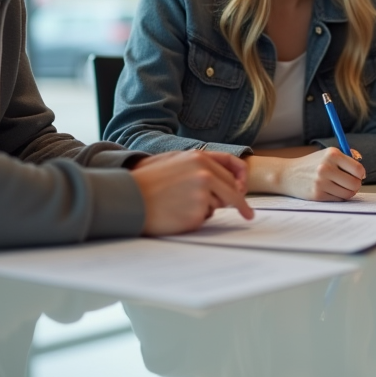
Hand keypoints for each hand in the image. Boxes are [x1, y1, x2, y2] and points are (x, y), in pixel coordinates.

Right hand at [131, 151, 253, 234]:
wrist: (129, 198)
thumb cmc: (149, 180)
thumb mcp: (175, 160)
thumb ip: (200, 164)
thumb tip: (224, 179)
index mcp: (199, 158)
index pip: (233, 166)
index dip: (242, 179)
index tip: (246, 191)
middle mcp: (204, 174)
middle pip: (232, 190)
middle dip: (236, 202)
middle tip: (246, 214)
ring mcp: (202, 195)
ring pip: (218, 205)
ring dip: (206, 207)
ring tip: (180, 203)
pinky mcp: (197, 214)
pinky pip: (205, 218)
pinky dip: (195, 218)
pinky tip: (177, 213)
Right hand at [250, 148, 364, 200]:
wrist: (288, 174)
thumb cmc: (311, 164)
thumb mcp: (326, 155)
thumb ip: (346, 159)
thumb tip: (362, 172)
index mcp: (331, 154)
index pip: (358, 169)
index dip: (360, 174)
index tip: (358, 176)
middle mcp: (326, 167)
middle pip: (355, 183)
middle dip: (355, 185)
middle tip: (350, 184)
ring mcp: (321, 182)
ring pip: (348, 193)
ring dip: (347, 192)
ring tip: (340, 187)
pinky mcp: (318, 194)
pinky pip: (338, 199)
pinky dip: (338, 197)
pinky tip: (330, 191)